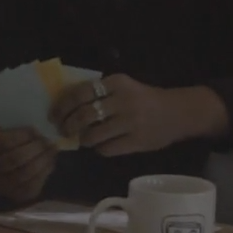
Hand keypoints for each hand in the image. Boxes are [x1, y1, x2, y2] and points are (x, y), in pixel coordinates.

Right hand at [0, 128, 56, 204]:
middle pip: (15, 159)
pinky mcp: (14, 197)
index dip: (22, 136)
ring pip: (24, 174)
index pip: (2, 142)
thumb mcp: (0, 134)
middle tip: (47, 140)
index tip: (35, 129)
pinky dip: (44, 172)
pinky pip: (32, 186)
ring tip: (52, 149)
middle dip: (35, 148)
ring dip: (42, 160)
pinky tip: (50, 162)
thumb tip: (38, 133)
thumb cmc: (0, 147)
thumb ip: (15, 132)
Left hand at [52, 75, 190, 157]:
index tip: (54, 115)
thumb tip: (66, 107)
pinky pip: (107, 149)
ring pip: (93, 135)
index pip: (81, 93)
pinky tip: (101, 146)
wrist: (178, 113)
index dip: (62, 105)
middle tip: (63, 130)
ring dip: (83, 139)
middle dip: (68, 125)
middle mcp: (123, 100)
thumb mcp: (124, 87)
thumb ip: (100, 93)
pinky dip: (99, 149)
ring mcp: (130, 122)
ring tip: (83, 139)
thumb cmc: (145, 99)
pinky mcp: (136, 141)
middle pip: (84, 114)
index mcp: (117, 83)